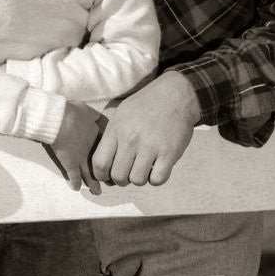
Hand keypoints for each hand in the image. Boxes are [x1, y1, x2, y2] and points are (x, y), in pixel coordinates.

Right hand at [47, 101, 103, 194]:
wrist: (60, 119)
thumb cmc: (73, 112)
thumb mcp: (87, 110)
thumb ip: (94, 115)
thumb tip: (98, 116)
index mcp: (97, 136)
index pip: (108, 150)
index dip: (110, 157)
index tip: (113, 162)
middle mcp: (92, 150)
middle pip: (102, 165)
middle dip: (106, 175)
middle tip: (110, 182)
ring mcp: (81, 158)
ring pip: (90, 175)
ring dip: (93, 184)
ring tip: (97, 191)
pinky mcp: (70, 163)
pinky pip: (74, 176)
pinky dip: (75, 183)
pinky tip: (76, 188)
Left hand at [91, 71, 199, 186]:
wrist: (175, 95)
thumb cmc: (145, 106)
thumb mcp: (120, 115)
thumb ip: (110, 138)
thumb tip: (102, 167)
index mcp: (116, 130)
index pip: (99, 163)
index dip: (102, 175)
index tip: (108, 175)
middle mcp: (131, 139)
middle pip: (118, 176)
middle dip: (121, 180)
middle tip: (128, 172)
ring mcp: (150, 146)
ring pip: (137, 180)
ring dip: (140, 179)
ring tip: (143, 168)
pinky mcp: (169, 153)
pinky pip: (158, 179)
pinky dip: (156, 179)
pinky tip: (157, 168)